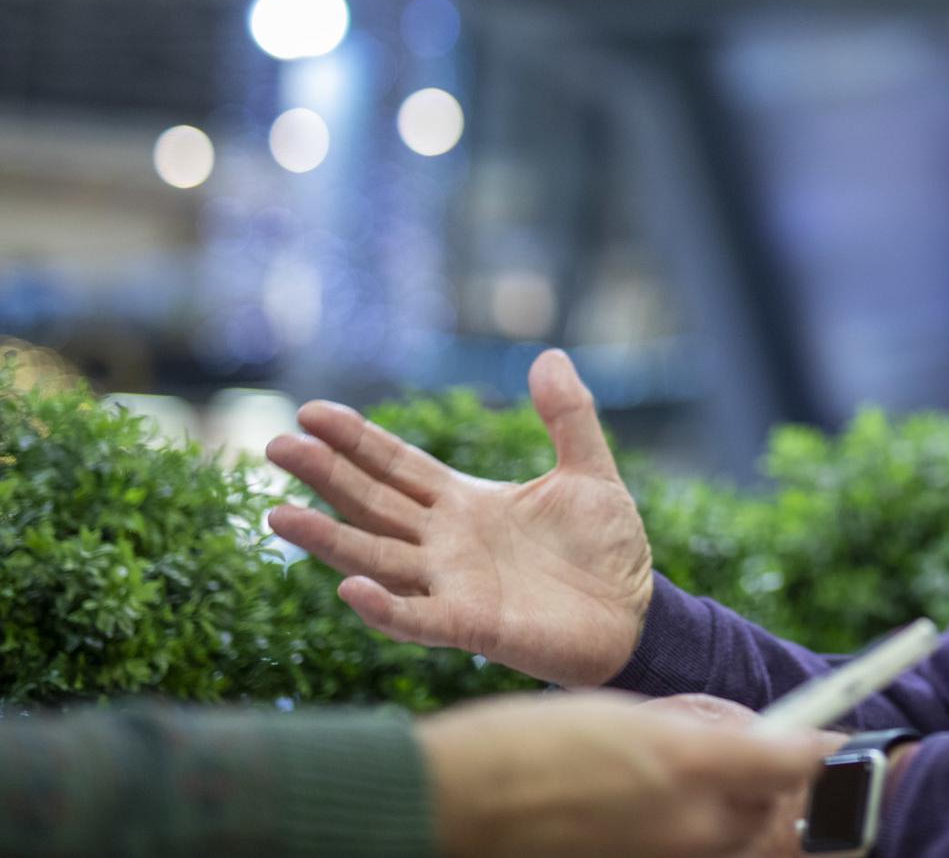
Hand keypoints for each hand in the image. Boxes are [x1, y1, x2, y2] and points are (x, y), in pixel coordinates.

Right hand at [266, 349, 654, 686]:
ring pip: (376, 558)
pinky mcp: (472, 626)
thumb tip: (548, 355)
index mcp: (465, 502)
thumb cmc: (605, 549)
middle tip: (276, 444)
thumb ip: (568, 416)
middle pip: (371, 503)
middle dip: (325, 475)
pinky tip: (349, 587)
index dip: (356, 440)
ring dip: (328, 540)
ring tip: (279, 514)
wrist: (637, 615)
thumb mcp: (589, 471)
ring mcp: (452, 585)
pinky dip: (383, 606)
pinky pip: (417, 618)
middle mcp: (444, 543)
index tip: (311, 412)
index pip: (397, 466)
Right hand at [414, 691, 826, 857]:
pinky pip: (695, 855)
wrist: (455, 808)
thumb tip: (747, 735)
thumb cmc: (531, 745)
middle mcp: (690, 825)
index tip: (838, 741)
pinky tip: (646, 810)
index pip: (793, 761)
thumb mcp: (627, 715)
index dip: (824, 749)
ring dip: (731, 814)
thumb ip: (697, 728)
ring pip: (733, 840)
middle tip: (743, 754)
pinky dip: (693, 835)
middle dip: (769, 782)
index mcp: (688, 764)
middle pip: (771, 810)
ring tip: (673, 781)